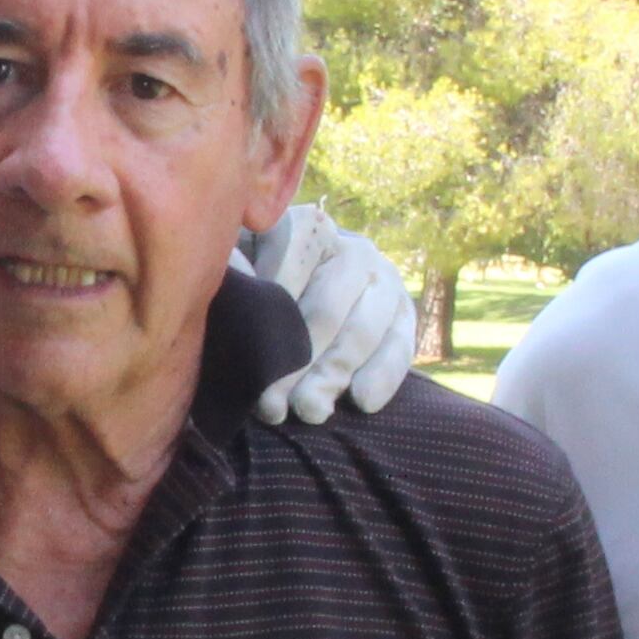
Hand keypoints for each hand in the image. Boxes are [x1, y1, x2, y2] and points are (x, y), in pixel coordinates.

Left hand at [242, 205, 416, 422]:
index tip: (249, 344)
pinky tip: (361, 402)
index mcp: (306, 227)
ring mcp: (384, 280)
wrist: (306, 290)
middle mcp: (352, 247)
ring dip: (333, 376)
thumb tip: (240, 275)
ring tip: (307, 411)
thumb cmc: (256, 279)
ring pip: (363, 331)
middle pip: (327, 308)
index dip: (272, 301)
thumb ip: (234, 268)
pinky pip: (399, 345)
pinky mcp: (404, 313)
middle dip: (296, 361)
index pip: (294, 256)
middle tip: (271, 403)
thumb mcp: (238, 265)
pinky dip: (382, 376)